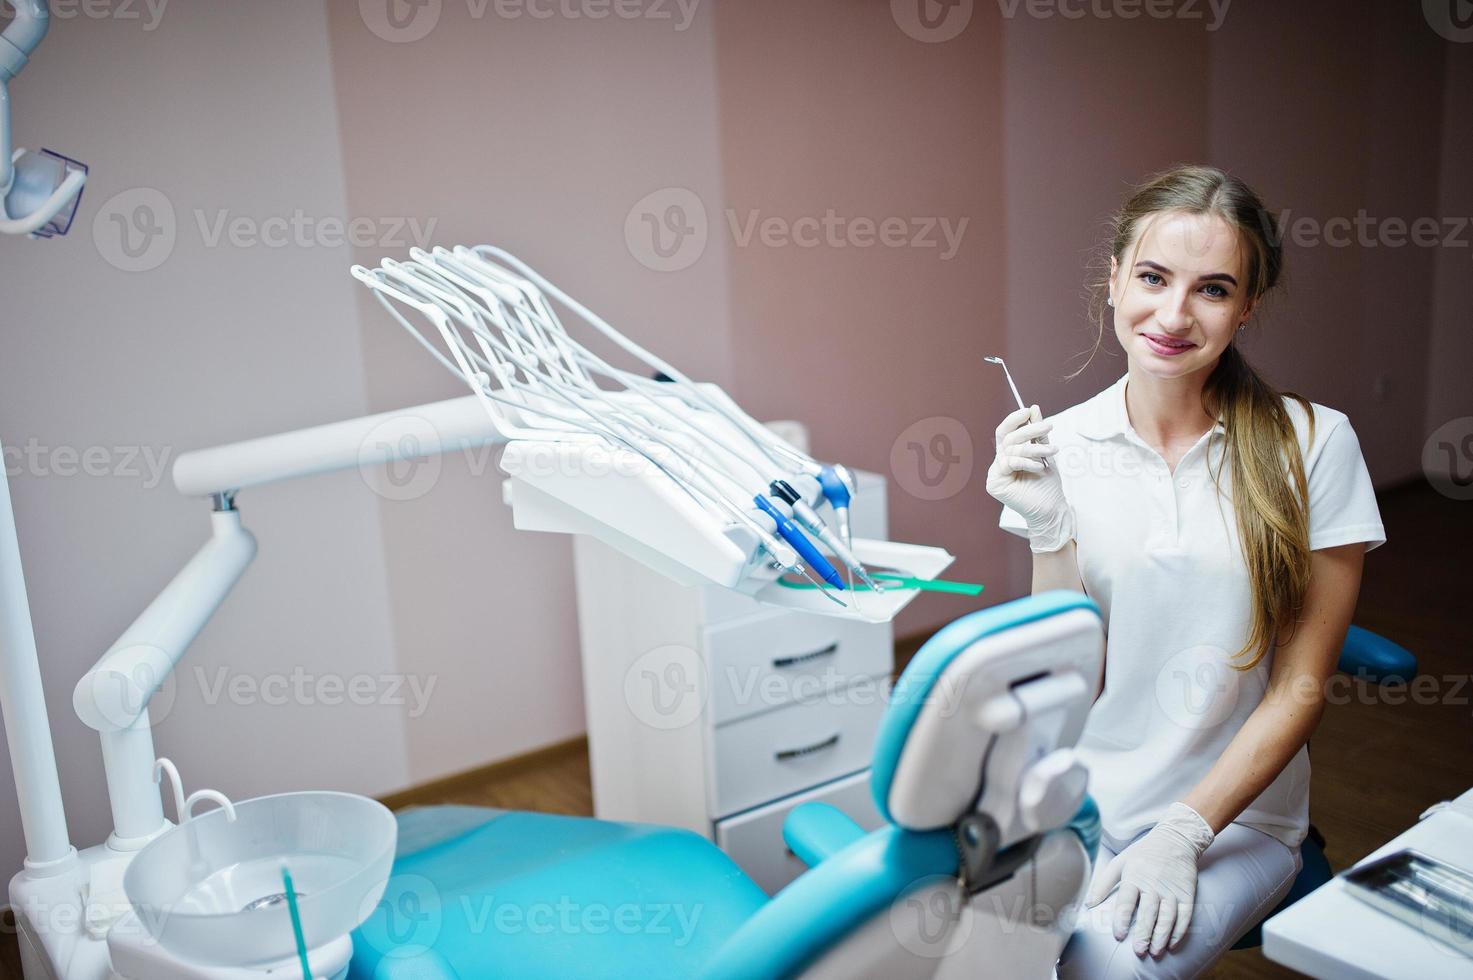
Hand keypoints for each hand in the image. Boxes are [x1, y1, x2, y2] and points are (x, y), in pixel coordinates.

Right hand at [985, 405, 1072, 552]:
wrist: (1051, 508)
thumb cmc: (1047, 484)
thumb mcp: (1044, 452)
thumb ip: (1037, 433)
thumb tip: (1033, 408)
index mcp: (1008, 454)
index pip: (1006, 432)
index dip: (1014, 420)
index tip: (1029, 411)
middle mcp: (1000, 462)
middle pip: (1009, 437)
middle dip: (1030, 430)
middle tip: (1049, 426)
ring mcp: (996, 473)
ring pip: (1011, 449)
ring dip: (1034, 448)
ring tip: (1052, 451)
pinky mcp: (995, 484)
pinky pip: (1008, 463)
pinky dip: (1026, 462)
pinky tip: (1039, 467)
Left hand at [1085, 802, 1215, 956]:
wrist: (1176, 839)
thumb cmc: (1143, 854)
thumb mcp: (1120, 862)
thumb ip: (1103, 883)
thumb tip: (1088, 904)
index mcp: (1134, 876)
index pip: (1127, 901)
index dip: (1122, 919)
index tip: (1119, 936)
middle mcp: (1153, 884)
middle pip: (1148, 912)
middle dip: (1143, 933)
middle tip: (1138, 951)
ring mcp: (1172, 890)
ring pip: (1167, 917)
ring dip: (1161, 936)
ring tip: (1155, 952)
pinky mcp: (1187, 894)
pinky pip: (1185, 916)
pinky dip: (1179, 931)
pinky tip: (1172, 944)